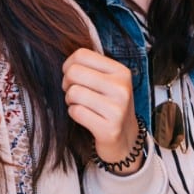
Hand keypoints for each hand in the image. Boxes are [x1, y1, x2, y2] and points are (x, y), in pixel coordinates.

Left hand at [62, 49, 141, 173]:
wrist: (126, 138)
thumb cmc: (110, 105)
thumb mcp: (109, 81)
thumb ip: (91, 68)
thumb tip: (67, 62)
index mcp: (121, 71)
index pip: (82, 55)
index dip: (68, 64)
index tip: (72, 76)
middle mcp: (121, 88)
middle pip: (74, 72)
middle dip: (66, 83)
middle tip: (72, 92)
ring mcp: (117, 109)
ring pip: (73, 92)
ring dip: (69, 100)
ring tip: (79, 104)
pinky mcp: (109, 128)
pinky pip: (76, 112)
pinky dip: (73, 113)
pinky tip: (84, 116)